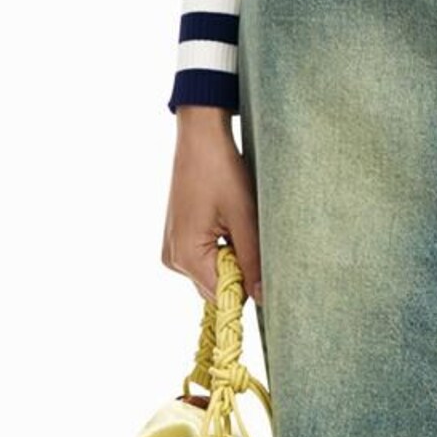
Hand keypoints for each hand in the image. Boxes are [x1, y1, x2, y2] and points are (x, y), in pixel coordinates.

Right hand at [163, 105, 262, 305]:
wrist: (200, 138)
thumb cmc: (222, 172)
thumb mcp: (245, 217)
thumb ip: (253, 261)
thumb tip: (263, 298)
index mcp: (186, 256)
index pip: (222, 296)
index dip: (246, 287)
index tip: (264, 268)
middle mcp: (172, 258)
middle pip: (215, 287)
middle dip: (238, 273)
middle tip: (250, 238)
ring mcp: (172, 248)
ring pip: (210, 273)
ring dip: (230, 260)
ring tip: (237, 226)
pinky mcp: (176, 238)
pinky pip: (203, 258)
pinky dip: (220, 249)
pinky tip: (226, 223)